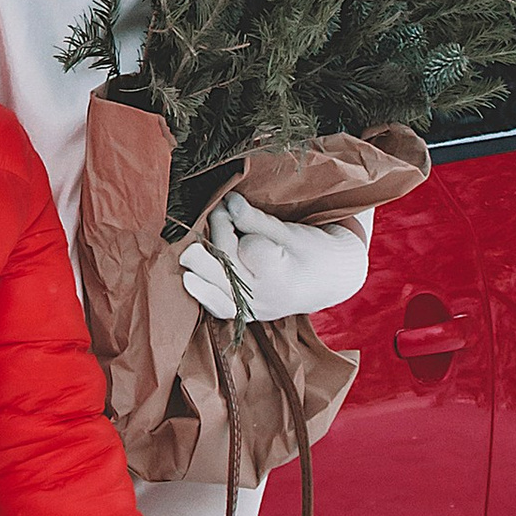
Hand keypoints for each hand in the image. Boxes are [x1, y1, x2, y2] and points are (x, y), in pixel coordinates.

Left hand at [178, 196, 372, 325]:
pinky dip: (204, 294)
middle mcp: (264, 298)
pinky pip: (220, 308)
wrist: (329, 281)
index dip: (235, 221)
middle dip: (217, 236)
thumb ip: (258, 221)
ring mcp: (253, 310)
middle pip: (228, 267)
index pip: (247, 246)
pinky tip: (190, 281)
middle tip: (217, 211)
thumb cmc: (314, 251)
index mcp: (280, 276)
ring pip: (218, 292)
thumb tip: (230, 202)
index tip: (232, 201)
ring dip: (200, 271)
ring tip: (186, 254)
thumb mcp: (292, 233)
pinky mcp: (245, 314)